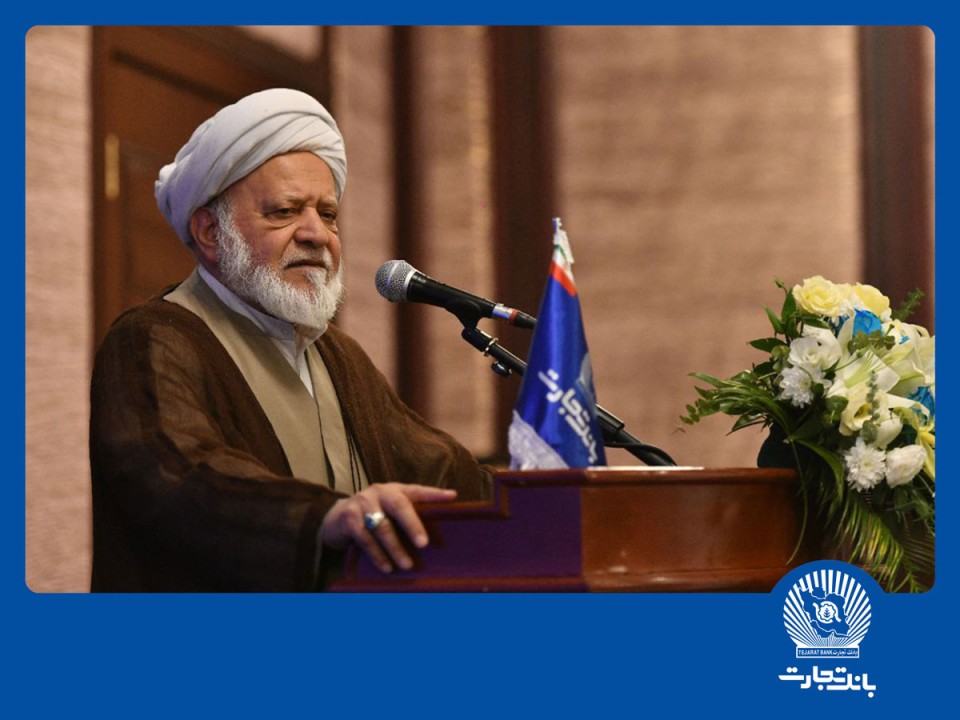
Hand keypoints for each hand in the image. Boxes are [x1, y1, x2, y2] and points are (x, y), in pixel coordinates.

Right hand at [320, 483, 456, 572]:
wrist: (335, 518)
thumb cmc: (373, 516)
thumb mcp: (390, 512)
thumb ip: (409, 516)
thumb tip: (436, 538)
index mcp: (395, 490)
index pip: (418, 490)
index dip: (434, 493)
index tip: (452, 497)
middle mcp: (380, 492)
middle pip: (399, 505)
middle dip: (412, 525)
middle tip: (424, 544)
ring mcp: (363, 503)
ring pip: (382, 527)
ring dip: (395, 548)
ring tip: (407, 565)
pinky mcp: (349, 518)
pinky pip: (365, 539)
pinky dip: (377, 555)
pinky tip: (386, 567)